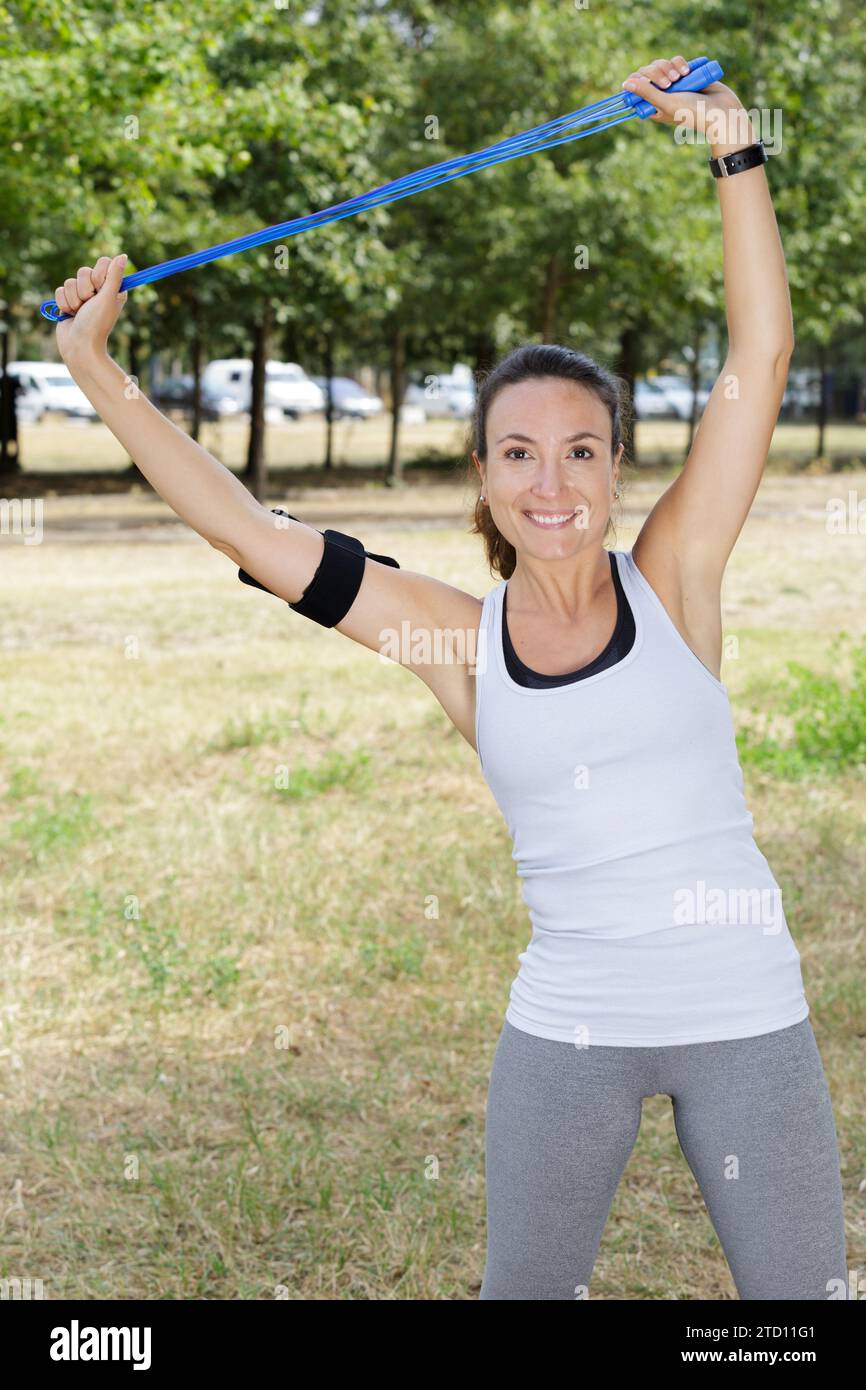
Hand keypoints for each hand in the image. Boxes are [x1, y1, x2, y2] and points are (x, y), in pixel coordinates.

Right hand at [54, 254, 128, 362]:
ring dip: (74, 299)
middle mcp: (98, 290)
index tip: (99, 288)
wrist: (78, 345)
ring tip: (79, 312)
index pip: (103, 262)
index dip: (98, 274)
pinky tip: (70, 314)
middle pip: (84, 271)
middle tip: (89, 304)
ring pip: (70, 281)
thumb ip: (114, 276)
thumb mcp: (108, 298)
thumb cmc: (96, 324)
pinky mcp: (68, 301)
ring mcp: (82, 296)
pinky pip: (60, 290)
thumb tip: (123, 256)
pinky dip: (64, 303)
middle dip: (84, 289)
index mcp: (112, 288)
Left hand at [621, 55, 747, 143]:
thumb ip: (646, 93)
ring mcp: (674, 83)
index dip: (637, 82)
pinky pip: (675, 61)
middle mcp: (661, 95)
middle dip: (656, 72)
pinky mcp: (686, 74)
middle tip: (669, 83)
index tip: (644, 81)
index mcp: (652, 106)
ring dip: (669, 66)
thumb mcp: (667, 103)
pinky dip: (680, 63)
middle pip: (647, 72)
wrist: (721, 109)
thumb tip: (626, 84)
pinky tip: (687, 71)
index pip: (635, 89)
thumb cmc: (692, 112)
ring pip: (661, 64)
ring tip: (681, 77)